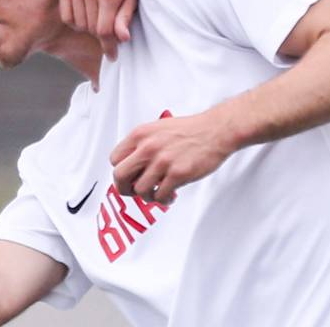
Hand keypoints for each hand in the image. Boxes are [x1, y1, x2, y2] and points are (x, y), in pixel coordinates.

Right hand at [58, 0, 136, 60]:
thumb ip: (125, 18)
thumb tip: (123, 38)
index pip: (104, 30)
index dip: (109, 46)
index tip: (112, 56)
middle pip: (91, 28)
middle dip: (101, 34)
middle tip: (108, 29)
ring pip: (79, 24)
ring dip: (89, 27)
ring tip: (98, 16)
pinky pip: (66, 17)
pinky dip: (76, 21)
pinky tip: (86, 12)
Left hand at [110, 110, 231, 203]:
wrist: (214, 130)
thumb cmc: (189, 130)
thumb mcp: (158, 129)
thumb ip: (142, 145)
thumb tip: (132, 166)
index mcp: (141, 134)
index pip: (114, 159)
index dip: (121, 171)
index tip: (128, 177)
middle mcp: (148, 147)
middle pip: (120, 177)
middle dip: (125, 189)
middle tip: (134, 191)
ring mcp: (162, 161)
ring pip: (140, 191)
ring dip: (148, 196)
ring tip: (158, 192)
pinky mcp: (177, 174)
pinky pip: (160, 196)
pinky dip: (163, 200)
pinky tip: (170, 194)